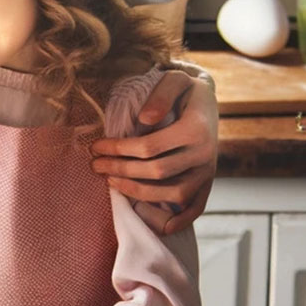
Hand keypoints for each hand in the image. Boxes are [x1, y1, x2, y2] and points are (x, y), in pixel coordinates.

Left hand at [89, 70, 217, 233]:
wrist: (210, 101)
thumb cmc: (185, 91)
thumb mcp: (175, 80)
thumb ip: (161, 94)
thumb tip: (145, 119)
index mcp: (195, 129)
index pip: (149, 147)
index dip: (117, 150)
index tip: (95, 147)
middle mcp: (205, 154)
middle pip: (156, 172)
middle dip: (120, 170)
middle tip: (95, 165)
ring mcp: (208, 172)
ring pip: (173, 194)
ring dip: (138, 192)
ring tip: (111, 182)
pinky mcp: (208, 183)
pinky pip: (196, 208)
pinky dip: (178, 221)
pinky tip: (156, 225)